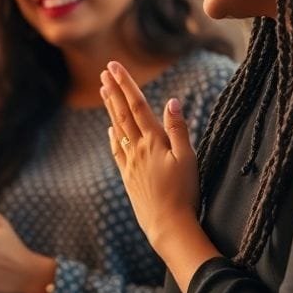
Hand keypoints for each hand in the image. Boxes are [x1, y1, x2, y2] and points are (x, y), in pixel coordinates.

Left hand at [100, 61, 200, 250]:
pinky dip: (113, 136)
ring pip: (119, 129)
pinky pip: (118, 151)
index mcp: (153, 141)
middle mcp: (138, 149)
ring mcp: (131, 163)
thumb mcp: (188, 159)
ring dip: (111, 108)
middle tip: (105, 71)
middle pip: (123, 113)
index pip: (137, 105)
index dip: (126, 84)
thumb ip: (178, 129)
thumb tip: (172, 101)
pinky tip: (110, 128)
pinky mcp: (129, 177)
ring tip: (104, 90)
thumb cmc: (184, 193)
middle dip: (115, 90)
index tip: (115, 67)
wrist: (167, 225)